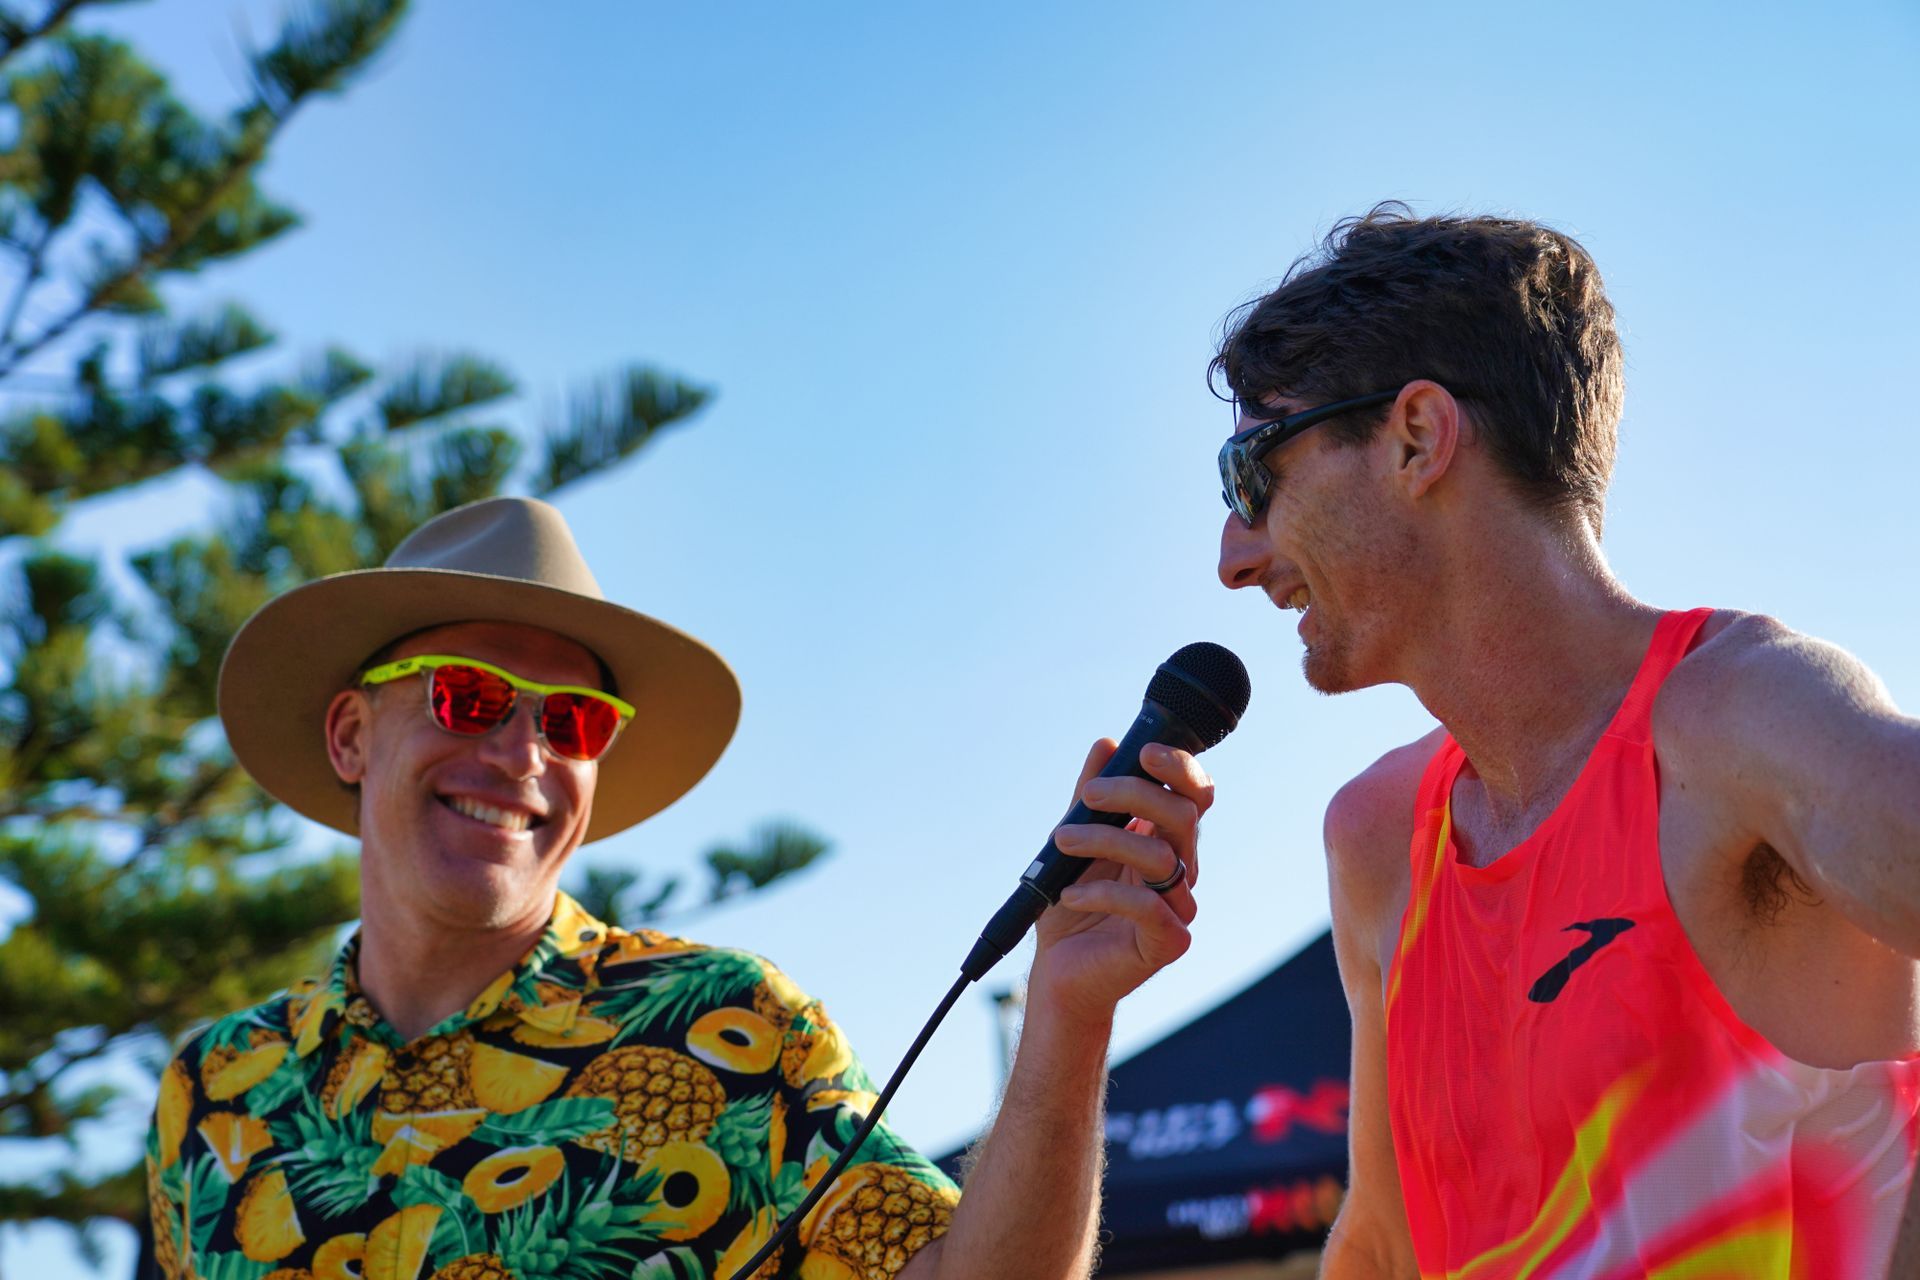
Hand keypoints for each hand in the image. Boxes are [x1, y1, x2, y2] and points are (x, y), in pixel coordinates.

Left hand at [1027, 737, 1211, 1027]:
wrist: (1058, 971)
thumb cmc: (1069, 905)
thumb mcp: (1072, 838)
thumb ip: (1089, 796)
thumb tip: (1106, 744)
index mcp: (1166, 840)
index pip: (1195, 796)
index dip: (1180, 769)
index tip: (1145, 751)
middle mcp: (1181, 870)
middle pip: (1183, 817)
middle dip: (1134, 794)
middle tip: (1088, 795)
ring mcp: (1178, 908)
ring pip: (1161, 856)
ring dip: (1105, 839)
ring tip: (1061, 841)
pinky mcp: (1168, 943)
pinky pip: (1146, 906)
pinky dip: (1102, 892)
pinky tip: (1070, 894)